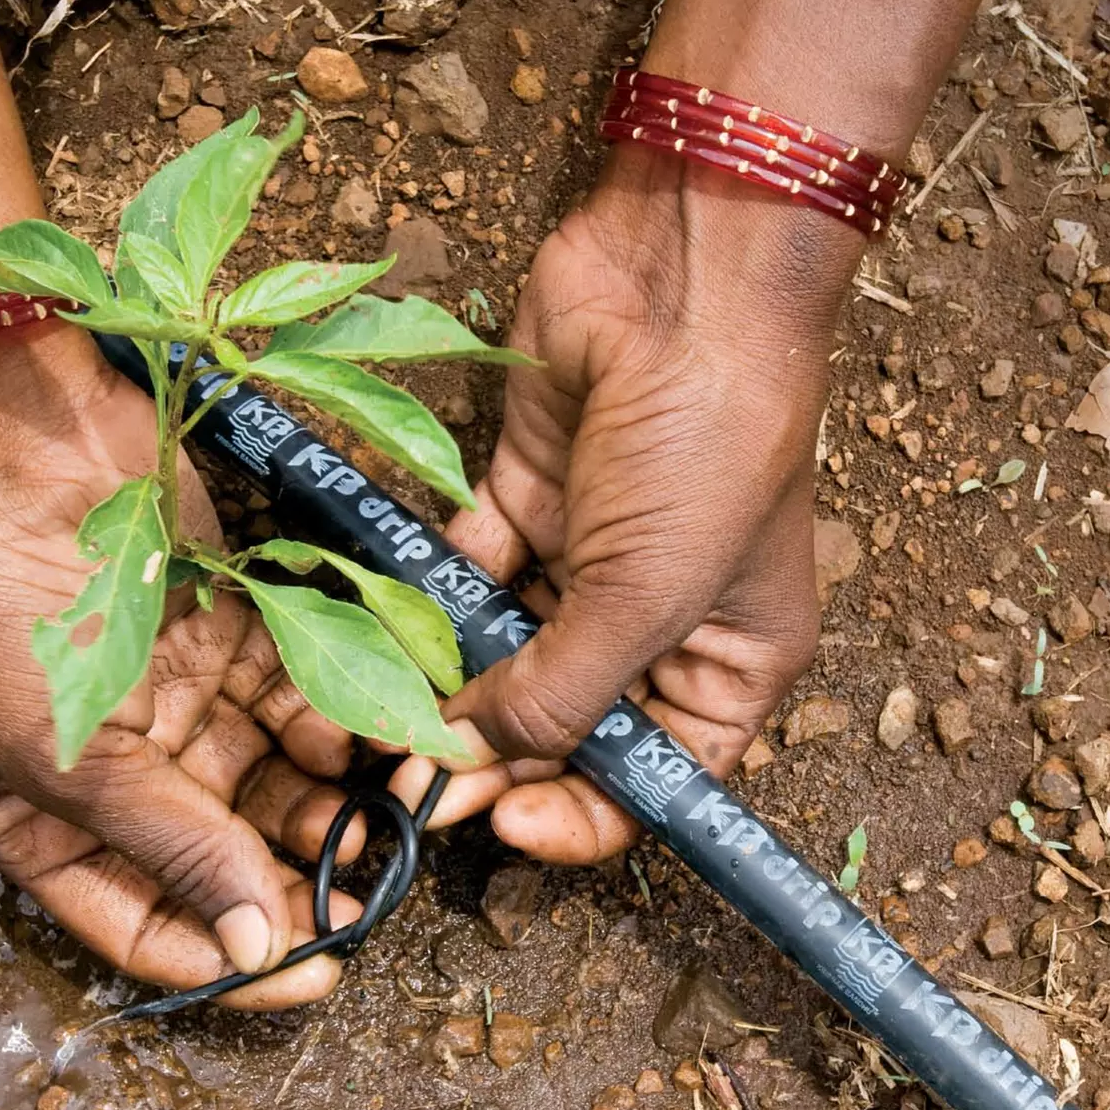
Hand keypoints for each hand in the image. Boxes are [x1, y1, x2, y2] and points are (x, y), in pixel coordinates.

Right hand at [0, 329, 364, 1007]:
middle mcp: (120, 772)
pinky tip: (390, 727)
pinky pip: (302, 692)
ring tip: (396, 802)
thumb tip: (256, 944)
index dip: (231, 958)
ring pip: (278, 776)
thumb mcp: (63, 751)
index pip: (148, 925)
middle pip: (229, 851)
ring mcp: (177, 698)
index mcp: (45, 824)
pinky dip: (345, 712)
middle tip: (375, 880)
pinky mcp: (228, 628)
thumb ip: (171, 843)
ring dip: (338, 795)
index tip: (319, 970)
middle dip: (301, 870)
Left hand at [397, 154, 858, 861]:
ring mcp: (590, 556)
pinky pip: (467, 569)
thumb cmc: (708, 447)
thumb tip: (466, 765)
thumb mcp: (647, 596)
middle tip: (419, 786)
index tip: (507, 827)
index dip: (585, 816)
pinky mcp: (527, 496)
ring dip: (449, 686)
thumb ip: (559, 694)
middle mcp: (661, 618)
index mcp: (729, 661)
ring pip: (507, 650)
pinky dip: (427, 599)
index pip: (656, 778)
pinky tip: (382, 630)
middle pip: (569, 722)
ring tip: (380, 722)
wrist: (686, 281)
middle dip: (497, 757)